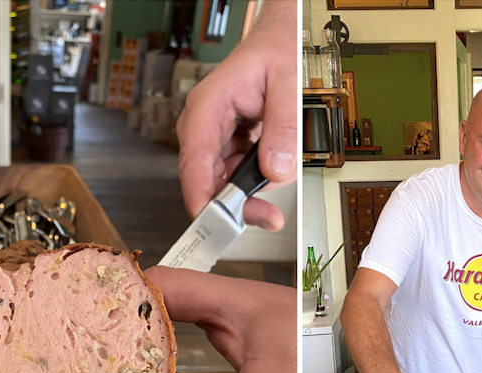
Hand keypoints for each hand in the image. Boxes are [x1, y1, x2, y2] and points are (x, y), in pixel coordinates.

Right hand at [175, 1, 296, 230]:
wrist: (278, 40)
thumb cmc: (276, 52)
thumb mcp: (288, 83)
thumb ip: (283, 127)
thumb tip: (276, 169)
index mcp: (208, 107)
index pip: (194, 162)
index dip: (202, 199)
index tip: (217, 223)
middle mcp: (204, 125)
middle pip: (206, 181)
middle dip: (236, 203)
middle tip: (269, 217)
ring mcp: (214, 137)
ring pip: (223, 182)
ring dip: (251, 190)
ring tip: (279, 174)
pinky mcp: (228, 145)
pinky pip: (237, 173)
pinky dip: (257, 178)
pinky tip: (273, 163)